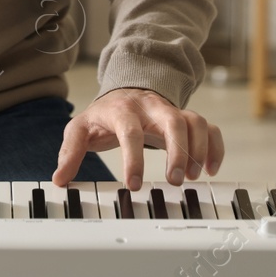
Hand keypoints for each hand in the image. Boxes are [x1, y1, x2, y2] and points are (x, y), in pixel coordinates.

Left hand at [52, 87, 223, 189]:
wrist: (124, 92)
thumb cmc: (103, 115)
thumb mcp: (80, 129)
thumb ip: (69, 152)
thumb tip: (59, 179)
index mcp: (122, 110)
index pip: (130, 131)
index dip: (133, 158)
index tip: (134, 185)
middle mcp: (151, 107)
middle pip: (172, 120)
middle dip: (177, 152)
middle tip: (175, 181)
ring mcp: (171, 111)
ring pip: (195, 121)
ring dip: (198, 150)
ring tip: (193, 177)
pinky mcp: (186, 118)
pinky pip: (210, 127)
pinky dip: (215, 147)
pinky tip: (212, 169)